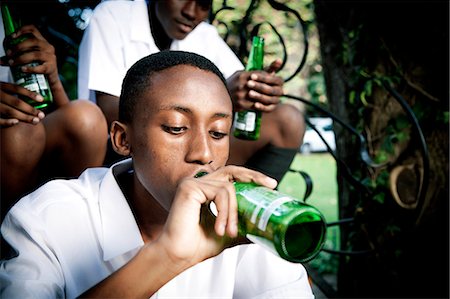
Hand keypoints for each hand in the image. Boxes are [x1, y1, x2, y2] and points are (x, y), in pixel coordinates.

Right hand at [0, 82, 44, 126]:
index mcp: (0, 86)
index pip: (16, 88)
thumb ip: (11, 91)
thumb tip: (35, 98)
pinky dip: (6, 121)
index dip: (30, 94)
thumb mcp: (0, 89)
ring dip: (24, 117)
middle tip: (42, 115)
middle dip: (31, 109)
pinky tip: (16, 122)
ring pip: (9, 111)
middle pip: (16, 102)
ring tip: (36, 121)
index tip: (42, 99)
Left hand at [4, 25, 59, 85]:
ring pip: (35, 54)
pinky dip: (30, 69)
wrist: (51, 79)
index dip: (23, 30)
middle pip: (33, 41)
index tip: (12, 36)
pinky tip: (23, 70)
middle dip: (18, 47)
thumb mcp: (31, 58)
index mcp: (42, 42)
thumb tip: (0, 60)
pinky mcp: (51, 68)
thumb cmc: (39, 66)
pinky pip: (40, 67)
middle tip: (8, 54)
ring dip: (21, 58)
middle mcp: (48, 47)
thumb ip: (18, 56)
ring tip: (12, 63)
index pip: (34, 30)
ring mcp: (51, 57)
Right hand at [157, 166, 276, 268]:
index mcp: (207, 190)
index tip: (270, 185)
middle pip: (232, 171)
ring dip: (234, 212)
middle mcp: (199, 183)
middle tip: (269, 185)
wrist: (178, 256)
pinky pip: (219, 193)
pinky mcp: (190, 187)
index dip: (251, 177)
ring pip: (228, 188)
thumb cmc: (197, 246)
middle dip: (253, 176)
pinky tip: (219, 228)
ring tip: (231, 232)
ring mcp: (193, 183)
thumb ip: (243, 226)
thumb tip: (265, 228)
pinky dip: (224, 211)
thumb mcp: (228, 233)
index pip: (232, 177)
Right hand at [227, 59, 283, 112]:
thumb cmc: (234, 84)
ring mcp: (241, 95)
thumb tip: (279, 61)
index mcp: (242, 75)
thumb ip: (258, 71)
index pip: (261, 75)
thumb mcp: (242, 74)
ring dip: (269, 98)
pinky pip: (255, 105)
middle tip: (280, 91)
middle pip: (262, 86)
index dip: (269, 78)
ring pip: (260, 96)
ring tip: (275, 98)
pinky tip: (267, 105)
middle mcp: (241, 84)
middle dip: (271, 88)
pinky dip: (262, 105)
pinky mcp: (241, 104)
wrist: (220, 97)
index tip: (275, 81)